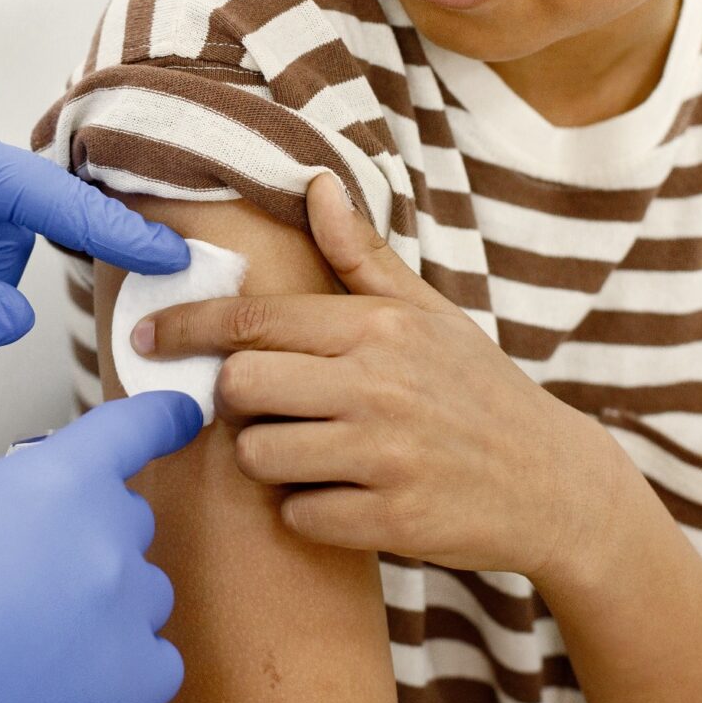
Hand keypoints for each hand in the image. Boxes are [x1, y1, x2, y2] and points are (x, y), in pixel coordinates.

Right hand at [0, 391, 201, 702]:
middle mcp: (101, 542)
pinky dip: (119, 665)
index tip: (182, 416)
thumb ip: (0, 494)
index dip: (162, 418)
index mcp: (53, 482)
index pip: (134, 429)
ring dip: (101, 604)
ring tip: (32, 636)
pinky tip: (63, 674)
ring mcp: (122, 615)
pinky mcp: (128, 685)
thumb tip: (20, 512)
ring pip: (141, 593)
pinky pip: (154, 660)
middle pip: (126, 521)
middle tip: (24, 576)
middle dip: (84, 537)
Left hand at [136, 175, 615, 582]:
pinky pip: (298, 515)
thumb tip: (316, 183)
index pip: (252, 320)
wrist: (554, 482)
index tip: (147, 336)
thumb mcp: (428, 312)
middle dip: (235, 401)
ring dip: (269, 460)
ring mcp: (385, 454)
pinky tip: (345, 497)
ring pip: (258, 455)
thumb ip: (360, 254)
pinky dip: (308, 512)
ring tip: (312, 453)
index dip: (185, 327)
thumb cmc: (477, 390)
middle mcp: (377, 384)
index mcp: (377, 326)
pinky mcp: (392, 519)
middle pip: (238, 386)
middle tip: (266, 407)